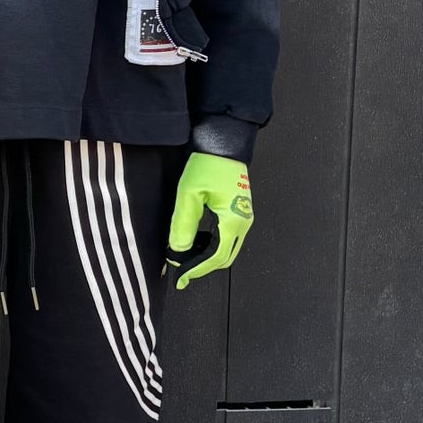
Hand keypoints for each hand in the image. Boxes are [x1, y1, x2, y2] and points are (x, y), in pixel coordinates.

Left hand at [168, 151, 252, 287]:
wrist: (223, 145)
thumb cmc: (208, 164)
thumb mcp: (189, 194)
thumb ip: (184, 223)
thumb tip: (178, 249)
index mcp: (233, 221)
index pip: (215, 258)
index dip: (197, 270)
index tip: (181, 277)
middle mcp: (243, 223)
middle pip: (225, 258)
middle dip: (203, 267)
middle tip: (182, 270)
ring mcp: (244, 218)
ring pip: (228, 249)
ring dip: (208, 257)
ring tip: (186, 257)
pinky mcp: (239, 212)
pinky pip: (229, 238)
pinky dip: (213, 246)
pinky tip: (197, 242)